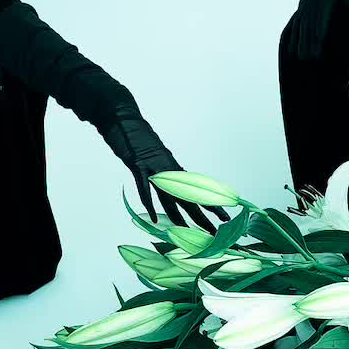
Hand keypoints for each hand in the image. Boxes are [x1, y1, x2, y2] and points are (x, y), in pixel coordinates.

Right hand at [104, 115, 229, 233]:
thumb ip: (163, 169)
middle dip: (203, 218)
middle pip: (188, 199)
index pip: (195, 190)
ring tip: (191, 232)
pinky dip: (150, 205)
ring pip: (171, 198)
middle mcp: (167, 171)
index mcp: (172, 169)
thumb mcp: (154, 155)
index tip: (224, 217)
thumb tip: (171, 181)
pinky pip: (145, 189)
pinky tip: (155, 220)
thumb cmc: (136, 136)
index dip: (211, 205)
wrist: (123, 116)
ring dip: (181, 218)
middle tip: (216, 233)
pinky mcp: (138, 166)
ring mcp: (153, 169)